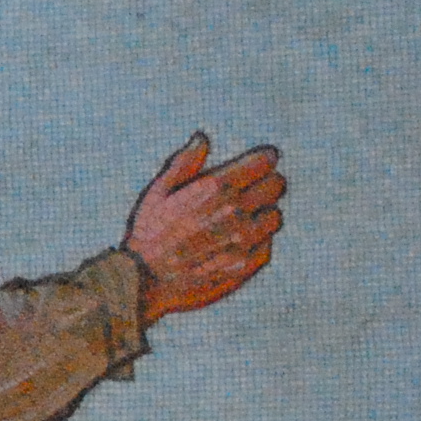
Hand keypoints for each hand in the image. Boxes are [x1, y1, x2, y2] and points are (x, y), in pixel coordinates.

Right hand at [123, 133, 285, 320]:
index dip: (264, 158)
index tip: (259, 162)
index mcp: (216, 188)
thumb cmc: (147, 234)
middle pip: (277, 185)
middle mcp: (236, 211)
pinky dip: (258, 240)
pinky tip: (238, 242)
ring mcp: (244, 240)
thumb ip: (184, 163)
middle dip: (268, 182)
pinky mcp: (247, 264)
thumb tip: (203, 138)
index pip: (265, 161)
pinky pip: (267, 244)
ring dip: (264, 213)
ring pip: (276, 216)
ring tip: (245, 218)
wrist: (144, 282)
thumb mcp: (157, 192)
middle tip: (252, 189)